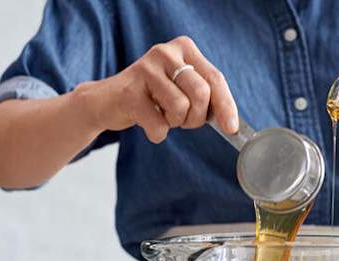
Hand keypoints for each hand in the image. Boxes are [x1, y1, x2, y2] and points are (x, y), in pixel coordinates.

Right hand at [73, 36, 238, 143]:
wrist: (108, 101)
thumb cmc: (152, 97)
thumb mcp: (182, 88)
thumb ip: (205, 96)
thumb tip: (230, 123)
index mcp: (184, 48)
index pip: (215, 78)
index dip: (226, 105)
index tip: (231, 128)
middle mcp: (166, 52)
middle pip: (201, 93)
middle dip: (196, 118)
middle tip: (183, 120)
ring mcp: (146, 69)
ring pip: (180, 108)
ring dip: (174, 123)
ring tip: (161, 115)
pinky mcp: (129, 91)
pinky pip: (158, 125)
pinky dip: (157, 133)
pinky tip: (147, 121)